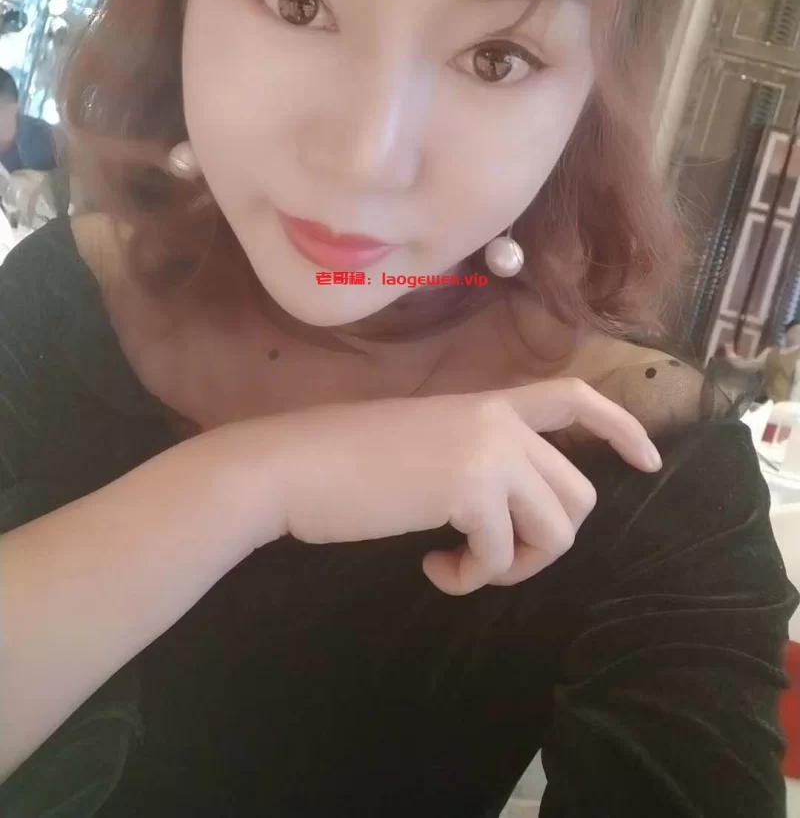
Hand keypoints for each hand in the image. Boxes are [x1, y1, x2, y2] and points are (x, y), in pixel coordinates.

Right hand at [255, 378, 660, 595]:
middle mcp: (499, 422)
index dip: (620, 427)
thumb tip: (510, 512)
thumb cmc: (345, 462)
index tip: (646, 461)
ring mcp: (489, 451)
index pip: (573, 397)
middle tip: (490, 558)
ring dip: (513, 565)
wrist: (294, 466)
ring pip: (556, 529)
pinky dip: (472, 578)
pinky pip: (502, 555)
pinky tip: (434, 568)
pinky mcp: (471, 488)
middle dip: (544, 543)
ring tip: (462, 564)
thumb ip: (475, 461)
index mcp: (487, 405)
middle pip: (577, 494)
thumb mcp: (425, 446)